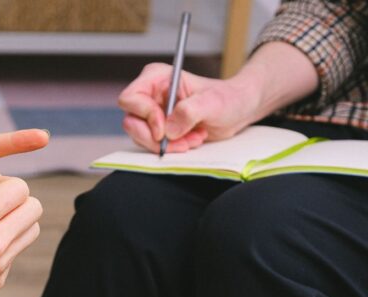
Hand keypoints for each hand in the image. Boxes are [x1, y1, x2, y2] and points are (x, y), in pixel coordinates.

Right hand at [118, 63, 258, 153]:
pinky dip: (171, 148)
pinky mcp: (158, 128)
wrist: (237, 110)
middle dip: (155, 138)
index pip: (130, 99)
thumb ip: (190, 111)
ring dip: (167, 145)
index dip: (145, 116)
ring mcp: (152, 112)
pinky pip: (152, 144)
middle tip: (181, 141)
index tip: (165, 129)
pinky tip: (190, 140)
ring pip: (140, 136)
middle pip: (131, 122)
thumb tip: (168, 129)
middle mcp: (150, 94)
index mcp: (157, 77)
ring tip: (192, 138)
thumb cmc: (227, 99)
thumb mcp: (212, 103)